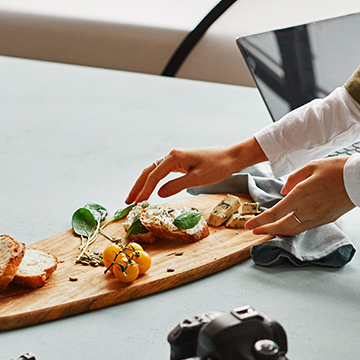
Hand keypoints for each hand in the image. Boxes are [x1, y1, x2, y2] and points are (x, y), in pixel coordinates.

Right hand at [126, 138, 265, 203]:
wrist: (231, 157)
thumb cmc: (218, 167)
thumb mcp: (198, 179)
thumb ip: (177, 186)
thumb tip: (158, 193)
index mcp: (175, 157)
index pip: (154, 176)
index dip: (144, 190)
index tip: (137, 203)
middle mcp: (172, 155)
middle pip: (149, 171)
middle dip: (138, 187)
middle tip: (128, 202)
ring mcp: (176, 158)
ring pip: (154, 171)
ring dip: (144, 184)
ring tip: (135, 198)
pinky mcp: (181, 162)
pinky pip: (162, 172)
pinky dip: (154, 181)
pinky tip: (151, 190)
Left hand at [244, 157, 354, 235]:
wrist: (359, 180)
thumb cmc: (335, 169)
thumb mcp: (310, 167)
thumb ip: (292, 179)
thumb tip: (283, 191)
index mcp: (300, 195)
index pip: (275, 213)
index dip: (260, 221)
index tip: (249, 225)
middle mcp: (307, 210)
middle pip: (282, 227)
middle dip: (265, 230)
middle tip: (254, 231)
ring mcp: (317, 218)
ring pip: (293, 230)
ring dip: (278, 231)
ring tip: (268, 230)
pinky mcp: (325, 220)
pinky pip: (304, 228)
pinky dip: (292, 229)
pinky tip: (287, 225)